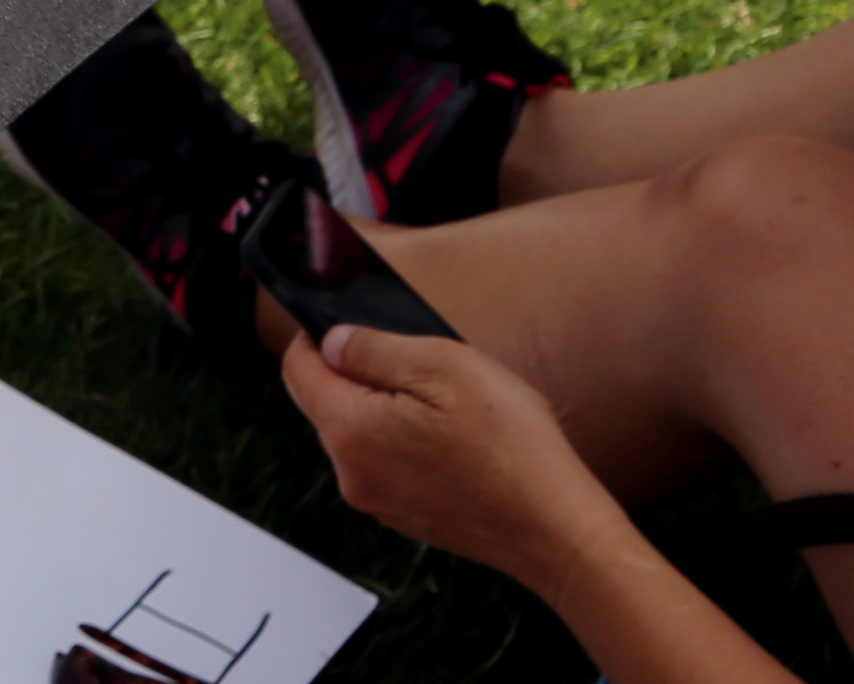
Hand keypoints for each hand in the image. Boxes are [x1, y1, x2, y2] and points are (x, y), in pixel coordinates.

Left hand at [280, 326, 621, 593]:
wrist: (556, 531)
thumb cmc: (510, 450)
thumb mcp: (443, 366)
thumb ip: (373, 349)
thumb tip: (332, 341)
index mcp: (349, 432)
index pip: (297, 370)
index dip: (316, 337)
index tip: (346, 323)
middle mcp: (352, 474)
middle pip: (328, 403)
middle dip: (360, 374)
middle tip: (421, 363)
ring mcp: (379, 502)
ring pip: (361, 433)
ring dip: (389, 409)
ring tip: (449, 403)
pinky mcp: (407, 517)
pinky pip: (389, 463)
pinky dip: (409, 443)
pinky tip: (457, 440)